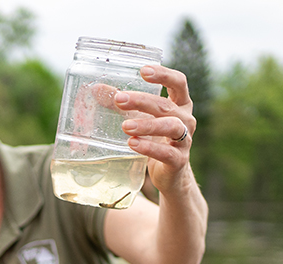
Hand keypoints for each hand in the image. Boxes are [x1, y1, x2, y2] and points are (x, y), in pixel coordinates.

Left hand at [93, 65, 195, 193]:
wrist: (170, 174)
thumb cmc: (155, 140)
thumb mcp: (140, 118)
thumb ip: (123, 104)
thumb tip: (96, 89)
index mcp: (180, 104)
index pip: (178, 82)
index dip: (163, 75)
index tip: (143, 71)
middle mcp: (186, 119)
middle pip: (166, 105)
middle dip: (142, 101)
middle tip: (119, 100)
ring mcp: (185, 140)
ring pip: (170, 127)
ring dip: (147, 125)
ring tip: (125, 126)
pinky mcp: (179, 160)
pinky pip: (166, 152)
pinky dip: (149, 148)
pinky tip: (133, 144)